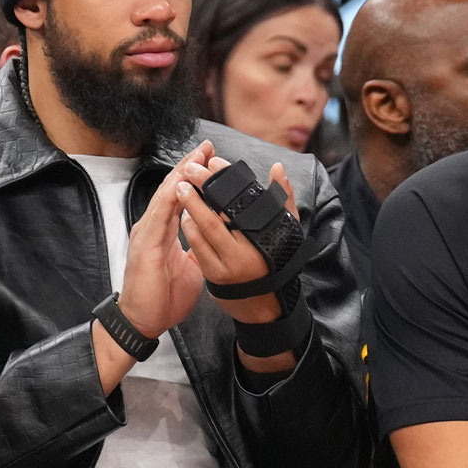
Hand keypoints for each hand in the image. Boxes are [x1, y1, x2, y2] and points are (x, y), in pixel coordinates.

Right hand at [116, 141, 213, 337]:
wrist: (143, 320)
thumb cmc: (162, 297)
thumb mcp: (189, 268)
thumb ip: (197, 249)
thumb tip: (212, 239)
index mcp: (163, 231)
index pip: (180, 197)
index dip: (195, 178)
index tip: (211, 160)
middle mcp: (153, 225)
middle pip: (173, 188)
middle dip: (190, 166)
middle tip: (207, 146)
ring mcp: (146, 231)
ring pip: (166, 194)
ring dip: (182, 174)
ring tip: (198, 156)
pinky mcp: (145, 241)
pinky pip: (159, 212)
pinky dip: (171, 195)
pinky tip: (181, 181)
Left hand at [178, 156, 298, 323]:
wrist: (262, 304)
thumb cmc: (274, 259)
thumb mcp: (284, 228)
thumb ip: (281, 198)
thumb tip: (277, 168)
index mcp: (264, 237)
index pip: (240, 202)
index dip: (224, 180)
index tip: (212, 162)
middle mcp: (245, 252)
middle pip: (217, 215)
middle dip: (201, 189)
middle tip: (189, 169)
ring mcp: (227, 265)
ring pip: (203, 231)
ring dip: (190, 207)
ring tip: (183, 188)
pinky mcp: (213, 275)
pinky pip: (197, 246)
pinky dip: (190, 228)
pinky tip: (185, 214)